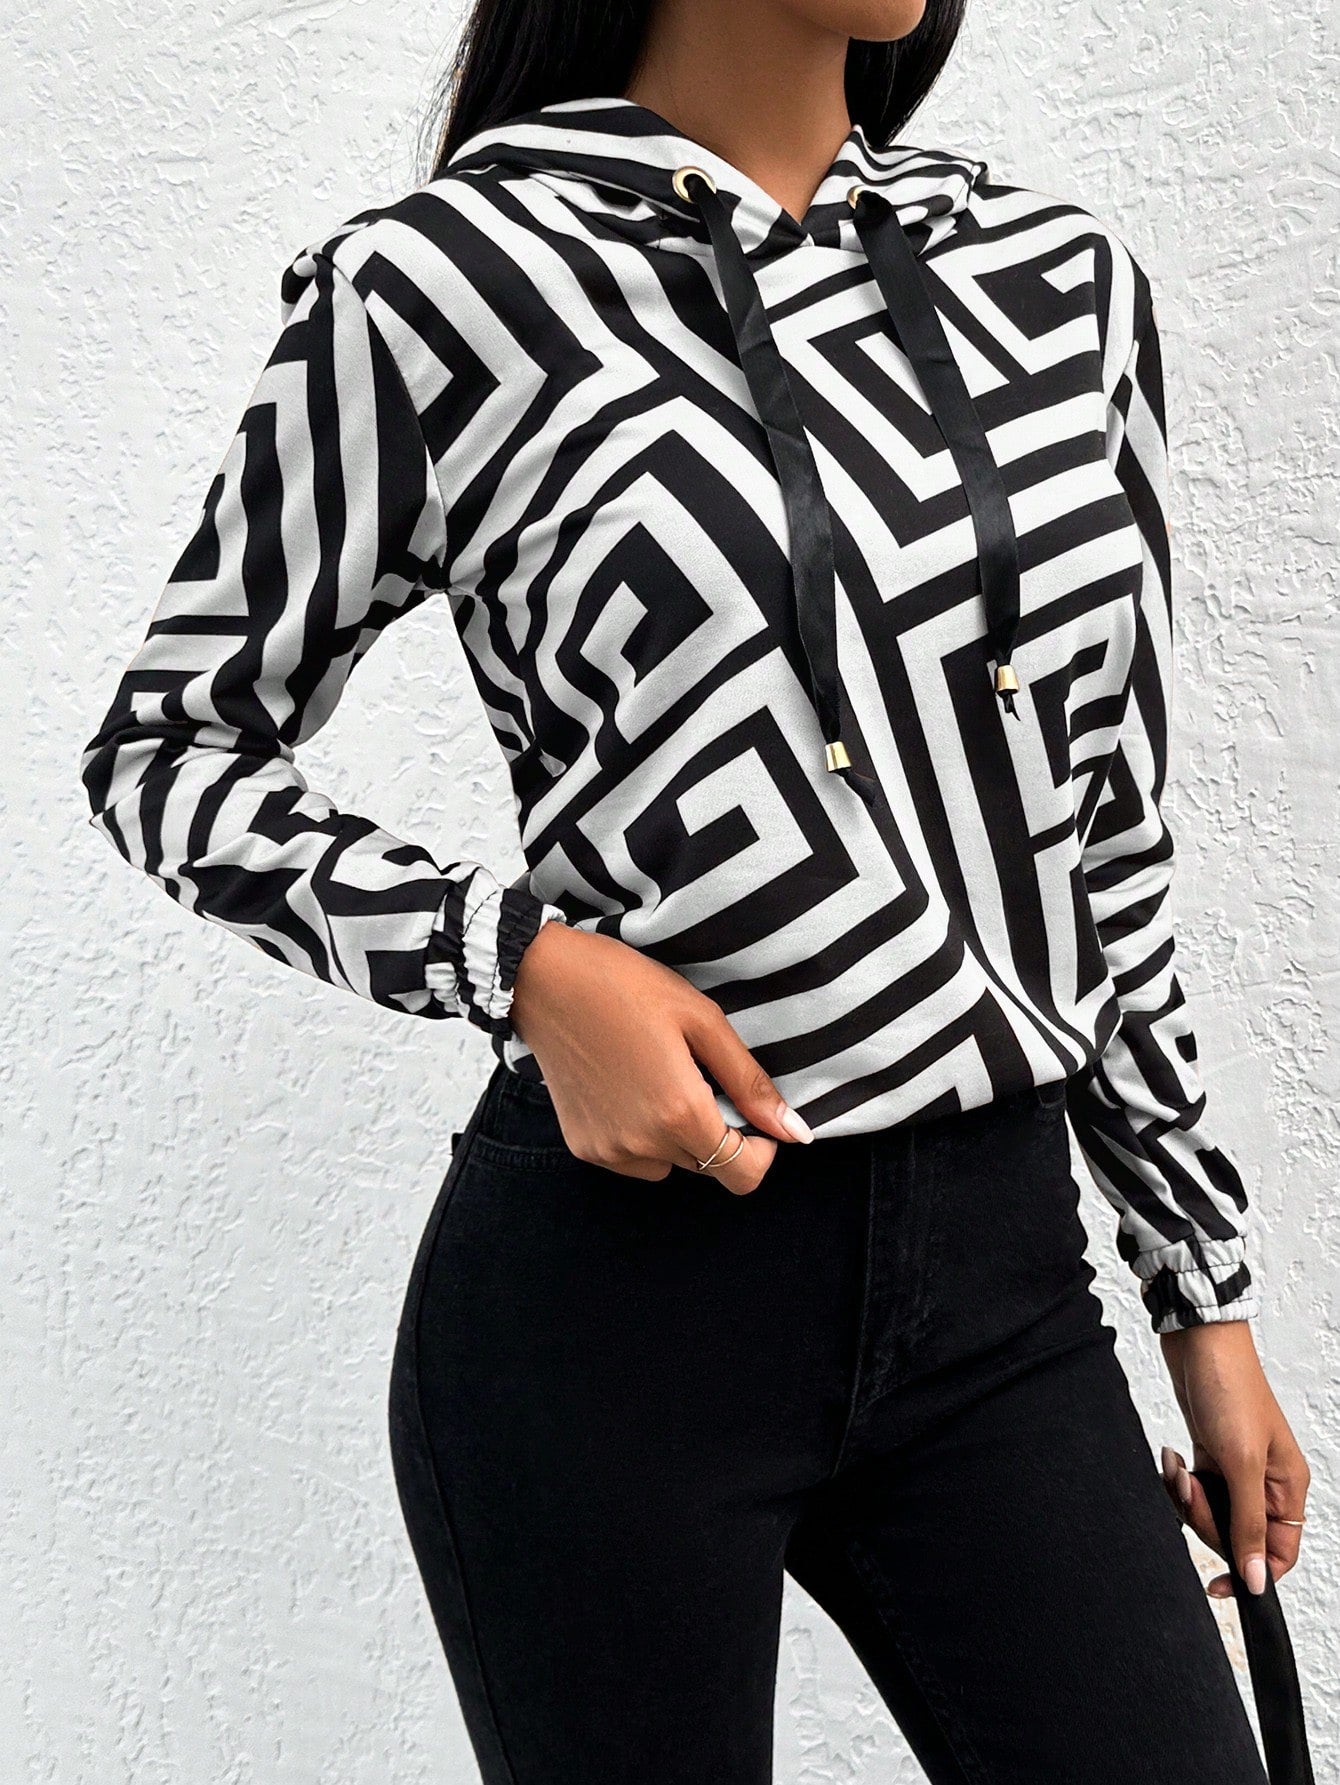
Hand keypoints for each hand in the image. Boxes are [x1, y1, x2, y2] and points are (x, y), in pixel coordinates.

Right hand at [509, 921, 812, 1192]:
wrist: (543, 980)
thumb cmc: (624, 987)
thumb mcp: (701, 1020)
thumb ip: (749, 1082)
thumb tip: (794, 1130)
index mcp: (679, 1113)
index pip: (743, 1175)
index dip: (761, 1150)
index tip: (752, 1115)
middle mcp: (642, 1145)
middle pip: (708, 1166)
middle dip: (717, 1130)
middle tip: (697, 1074)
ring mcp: (608, 1150)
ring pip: (670, 1164)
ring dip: (678, 1135)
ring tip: (659, 1076)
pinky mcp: (583, 1146)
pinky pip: (633, 1159)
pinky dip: (642, 1134)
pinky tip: (629, 1086)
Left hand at [1158, 1320, 1308, 1598]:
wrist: (1198, 1342)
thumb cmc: (1230, 1390)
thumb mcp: (1241, 1463)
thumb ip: (1248, 1523)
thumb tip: (1259, 1580)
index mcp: (1288, 1488)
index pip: (1278, 1553)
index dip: (1252, 1573)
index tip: (1218, 1585)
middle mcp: (1265, 1483)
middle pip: (1236, 1536)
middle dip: (1204, 1519)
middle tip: (1190, 1488)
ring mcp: (1235, 1469)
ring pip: (1209, 1514)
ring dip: (1186, 1498)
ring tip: (1177, 1467)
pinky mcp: (1209, 1455)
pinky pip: (1193, 1490)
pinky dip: (1177, 1480)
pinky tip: (1172, 1457)